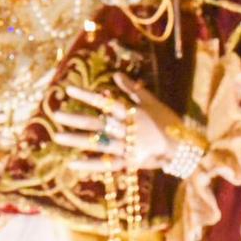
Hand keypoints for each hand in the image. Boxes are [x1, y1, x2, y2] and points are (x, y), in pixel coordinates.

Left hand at [52, 75, 176, 172]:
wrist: (184, 148)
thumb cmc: (168, 121)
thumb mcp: (152, 101)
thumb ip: (133, 89)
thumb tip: (115, 75)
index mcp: (132, 113)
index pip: (105, 102)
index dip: (86, 96)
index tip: (68, 90)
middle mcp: (127, 130)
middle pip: (97, 124)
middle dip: (76, 119)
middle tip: (56, 115)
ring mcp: (127, 148)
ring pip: (98, 144)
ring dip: (77, 140)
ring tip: (57, 137)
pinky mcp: (129, 163)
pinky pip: (106, 165)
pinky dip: (89, 165)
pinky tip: (71, 163)